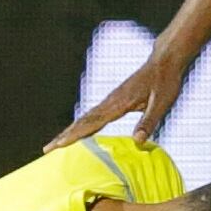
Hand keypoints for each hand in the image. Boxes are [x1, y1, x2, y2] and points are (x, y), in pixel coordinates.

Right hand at [53, 40, 186, 147]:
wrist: (164, 61)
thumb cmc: (165, 81)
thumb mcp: (161, 102)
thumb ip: (149, 121)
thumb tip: (139, 141)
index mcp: (118, 103)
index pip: (91, 123)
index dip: (74, 136)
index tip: (57, 146)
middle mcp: (110, 101)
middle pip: (82, 121)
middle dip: (64, 136)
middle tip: (46, 150)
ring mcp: (111, 100)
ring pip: (85, 118)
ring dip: (70, 131)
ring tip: (56, 144)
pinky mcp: (114, 100)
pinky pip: (94, 115)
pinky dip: (82, 125)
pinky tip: (79, 132)